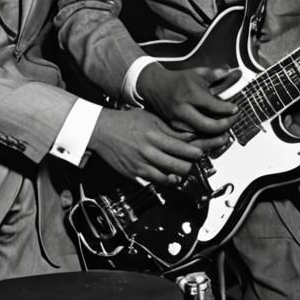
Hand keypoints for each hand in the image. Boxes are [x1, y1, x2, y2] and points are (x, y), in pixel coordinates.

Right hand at [89, 109, 226, 185]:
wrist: (100, 130)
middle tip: (192, 161)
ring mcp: (142, 164)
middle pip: (181, 165)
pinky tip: (168, 175)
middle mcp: (149, 150)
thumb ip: (168, 128)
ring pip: (171, 176)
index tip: (199, 152)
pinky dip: (166, 180)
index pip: (183, 147)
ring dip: (180, 174)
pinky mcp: (135, 173)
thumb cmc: (124, 121)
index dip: (196, 152)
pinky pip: (157, 182)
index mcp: (154, 134)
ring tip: (182, 168)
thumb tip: (187, 136)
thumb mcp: (148, 118)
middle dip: (191, 164)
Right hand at [137, 63, 238, 135]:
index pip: (214, 106)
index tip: (236, 109)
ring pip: (202, 134)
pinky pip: (194, 136)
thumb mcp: (197, 73)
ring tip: (225, 127)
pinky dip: (205, 136)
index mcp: (190, 94)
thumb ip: (215, 73)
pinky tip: (213, 132)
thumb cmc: (178, 80)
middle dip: (225, 125)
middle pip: (208, 126)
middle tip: (233, 120)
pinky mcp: (174, 127)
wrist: (155, 86)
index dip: (228, 110)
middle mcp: (183, 109)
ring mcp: (177, 120)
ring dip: (216, 133)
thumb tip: (231, 71)